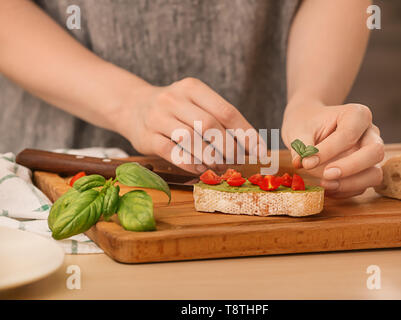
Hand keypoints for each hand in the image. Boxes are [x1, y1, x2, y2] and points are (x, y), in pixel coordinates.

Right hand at [114, 77, 258, 173]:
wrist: (132, 106)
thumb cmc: (175, 109)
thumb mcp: (196, 103)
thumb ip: (220, 119)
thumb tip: (251, 146)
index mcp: (192, 87)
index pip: (226, 111)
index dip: (246, 133)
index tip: (260, 152)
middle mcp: (173, 99)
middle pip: (210, 125)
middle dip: (229, 148)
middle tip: (237, 161)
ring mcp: (158, 117)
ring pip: (191, 140)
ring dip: (210, 158)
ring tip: (220, 167)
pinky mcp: (147, 137)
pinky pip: (173, 153)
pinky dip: (191, 164)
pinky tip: (201, 169)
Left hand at [282, 100, 383, 197]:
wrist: (310, 125)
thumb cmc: (306, 124)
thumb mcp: (299, 130)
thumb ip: (302, 146)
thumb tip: (301, 163)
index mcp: (356, 115)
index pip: (349, 134)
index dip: (329, 151)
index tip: (307, 163)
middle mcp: (370, 133)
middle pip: (375, 152)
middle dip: (350, 167)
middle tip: (326, 175)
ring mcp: (370, 154)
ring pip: (374, 173)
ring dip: (350, 184)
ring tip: (324, 185)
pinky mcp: (365, 171)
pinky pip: (363, 186)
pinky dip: (345, 191)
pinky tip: (326, 189)